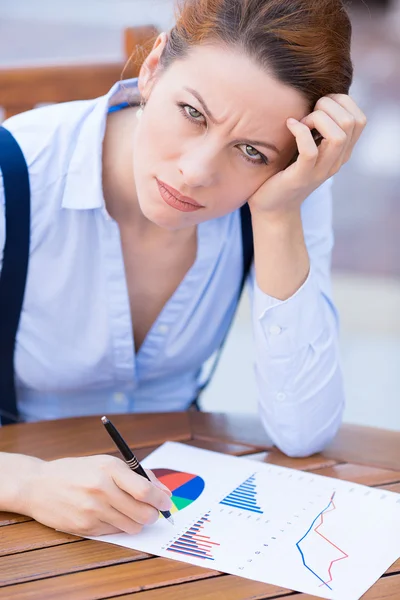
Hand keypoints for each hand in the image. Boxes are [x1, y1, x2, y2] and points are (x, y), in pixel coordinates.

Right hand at [21, 455, 172, 535]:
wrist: (38, 485)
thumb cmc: (77, 471)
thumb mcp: (106, 463)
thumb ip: (137, 475)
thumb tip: (164, 492)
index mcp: (109, 468)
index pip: (145, 490)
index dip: (161, 500)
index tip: (167, 502)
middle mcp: (101, 489)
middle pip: (142, 513)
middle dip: (153, 514)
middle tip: (152, 511)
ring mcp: (92, 510)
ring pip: (132, 526)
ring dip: (137, 522)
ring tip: (130, 512)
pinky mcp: (84, 527)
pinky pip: (114, 533)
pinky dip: (119, 526)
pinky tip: (109, 515)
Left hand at [248, 94, 366, 217]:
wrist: (273, 208)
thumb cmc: (285, 172)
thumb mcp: (308, 148)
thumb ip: (318, 130)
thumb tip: (318, 100)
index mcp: (341, 153)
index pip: (360, 119)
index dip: (342, 102)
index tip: (319, 105)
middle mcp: (336, 162)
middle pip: (351, 122)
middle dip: (328, 106)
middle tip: (307, 113)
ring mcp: (320, 171)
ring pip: (337, 135)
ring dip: (317, 118)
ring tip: (300, 121)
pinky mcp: (301, 177)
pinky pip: (310, 150)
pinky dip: (300, 131)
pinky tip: (289, 125)